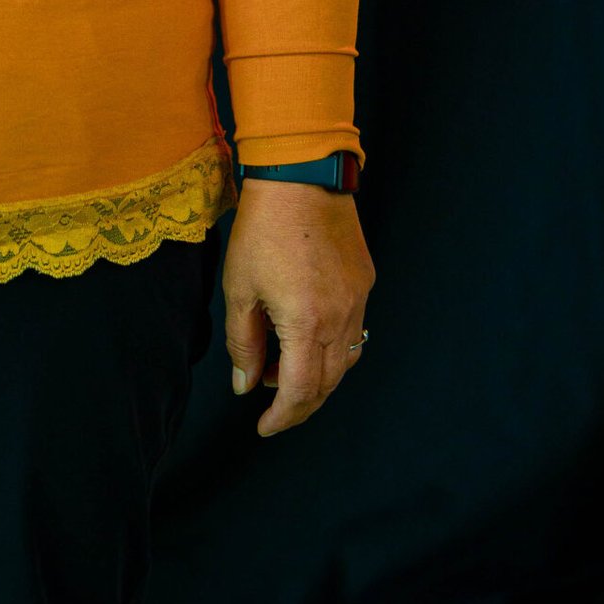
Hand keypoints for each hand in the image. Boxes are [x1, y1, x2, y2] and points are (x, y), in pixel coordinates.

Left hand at [222, 179, 374, 436]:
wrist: (302, 176)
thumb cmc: (263, 227)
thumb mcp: (239, 287)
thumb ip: (243, 342)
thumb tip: (245, 384)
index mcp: (307, 324)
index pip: (300, 392)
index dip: (282, 416)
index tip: (264, 427)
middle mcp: (341, 318)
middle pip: (327, 383)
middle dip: (298, 402)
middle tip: (270, 403)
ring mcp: (358, 300)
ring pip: (345, 360)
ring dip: (317, 376)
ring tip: (281, 368)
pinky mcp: (365, 281)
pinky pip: (354, 330)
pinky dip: (332, 347)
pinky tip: (306, 337)